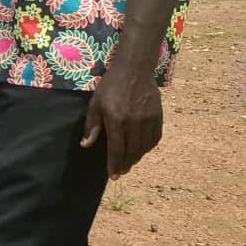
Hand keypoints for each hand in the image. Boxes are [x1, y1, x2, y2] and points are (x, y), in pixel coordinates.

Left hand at [82, 64, 162, 178]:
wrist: (134, 70)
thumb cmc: (110, 87)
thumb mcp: (95, 105)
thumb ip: (92, 126)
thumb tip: (86, 145)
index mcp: (117, 120)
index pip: (117, 149)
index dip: (114, 164)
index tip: (113, 176)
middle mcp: (134, 122)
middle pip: (132, 151)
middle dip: (126, 164)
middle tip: (120, 172)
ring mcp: (149, 119)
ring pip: (145, 147)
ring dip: (137, 157)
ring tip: (129, 162)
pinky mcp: (158, 116)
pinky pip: (155, 138)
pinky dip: (148, 147)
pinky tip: (142, 149)